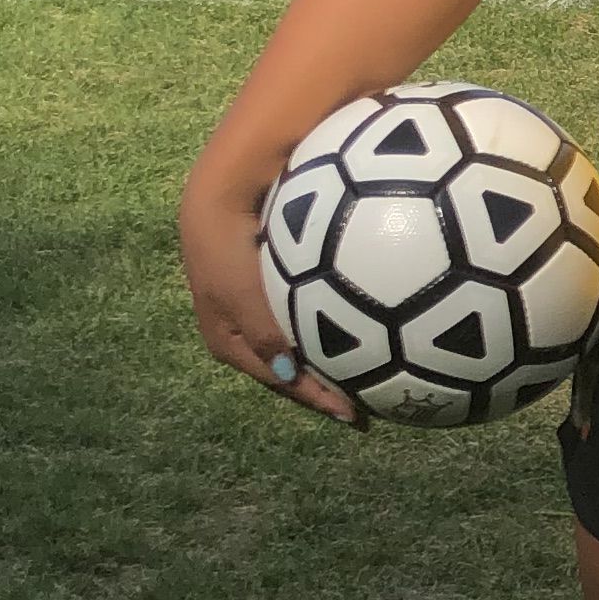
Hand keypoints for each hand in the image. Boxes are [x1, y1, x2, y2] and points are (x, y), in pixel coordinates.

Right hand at [177, 171, 360, 422]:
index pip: (276, 379)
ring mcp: (260, 299)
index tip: (352, 413)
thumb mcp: (240, 296)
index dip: (311, 397)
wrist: (224, 186)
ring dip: (331, 353)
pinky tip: (366, 319)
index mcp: (226, 338)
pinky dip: (333, 318)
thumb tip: (289, 376)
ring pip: (301, 337)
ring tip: (373, 366)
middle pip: (289, 363)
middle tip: (366, 396)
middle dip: (322, 381)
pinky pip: (309, 306)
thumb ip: (265, 336)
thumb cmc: (226, 246)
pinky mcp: (277, 275)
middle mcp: (243, 323)